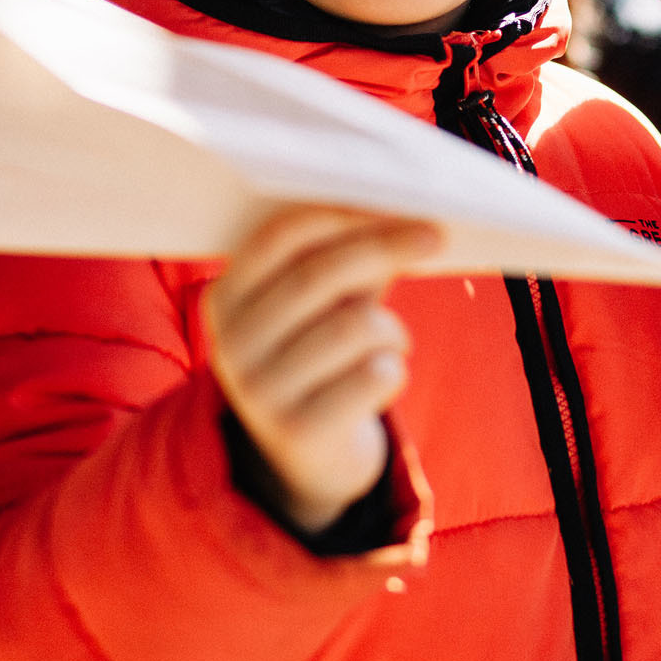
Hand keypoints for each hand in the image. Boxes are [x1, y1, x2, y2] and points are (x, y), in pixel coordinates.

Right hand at [203, 207, 440, 533]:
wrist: (309, 459)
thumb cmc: (323, 358)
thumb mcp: (322, 306)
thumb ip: (348, 261)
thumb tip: (403, 213)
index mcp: (226, 298)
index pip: (281, 236)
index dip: (343, 213)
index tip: (398, 201)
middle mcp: (231, 345)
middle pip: (317, 275)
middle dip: (384, 247)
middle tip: (434, 235)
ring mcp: (259, 393)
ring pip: (353, 326)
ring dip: (392, 326)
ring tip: (393, 340)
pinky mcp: (299, 433)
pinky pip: (373, 376)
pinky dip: (395, 368)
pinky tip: (385, 376)